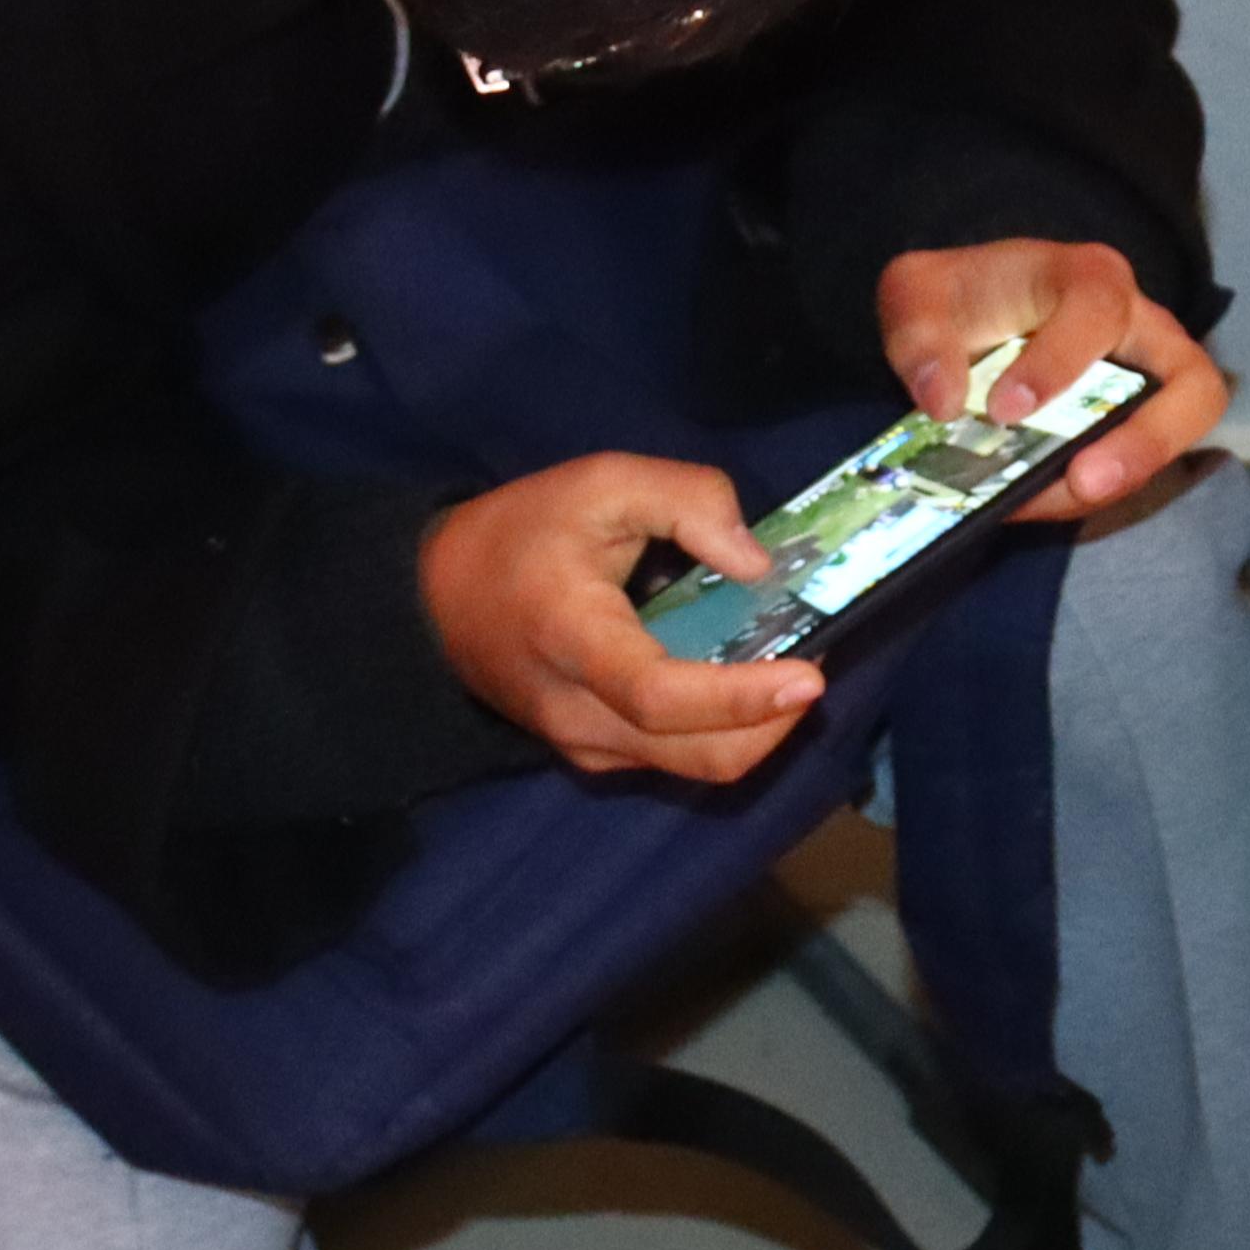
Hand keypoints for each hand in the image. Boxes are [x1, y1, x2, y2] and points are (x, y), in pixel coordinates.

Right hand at [421, 451, 828, 780]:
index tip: (809, 677)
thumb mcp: (600, 483)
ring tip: (783, 669)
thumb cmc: (522, 534)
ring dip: (758, 730)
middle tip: (813, 668)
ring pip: (697, 767)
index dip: (741, 698)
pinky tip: (741, 681)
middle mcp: (580, 715)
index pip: (661, 698)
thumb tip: (756, 562)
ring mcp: (586, 746)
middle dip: (775, 724)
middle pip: (699, 756)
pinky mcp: (595, 757)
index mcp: (573, 642)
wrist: (436, 597)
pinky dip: (726, 731)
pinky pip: (678, 760)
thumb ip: (686, 501)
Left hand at [873, 237, 1226, 516]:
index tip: (1003, 410)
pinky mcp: (1137, 432)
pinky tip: (1030, 503)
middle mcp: (1141, 330)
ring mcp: (1151, 386)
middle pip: (1192, 382)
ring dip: (1124, 479)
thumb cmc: (960, 300)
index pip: (1098, 310)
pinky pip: (1134, 473)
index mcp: (1087, 277)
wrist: (971, 323)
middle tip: (1085, 481)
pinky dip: (1086, 495)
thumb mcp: (916, 292)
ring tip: (1061, 502)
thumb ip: (917, 331)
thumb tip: (943, 401)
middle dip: (1147, 439)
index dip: (1060, 362)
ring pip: (1179, 437)